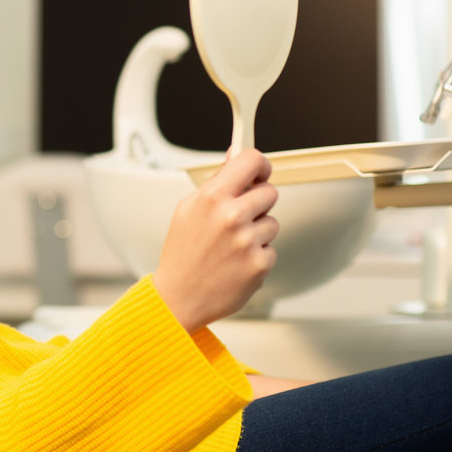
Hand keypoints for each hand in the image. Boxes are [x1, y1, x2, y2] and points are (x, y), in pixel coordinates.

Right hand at [152, 149, 278, 332]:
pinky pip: (271, 248)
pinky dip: (257, 255)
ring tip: (232, 245)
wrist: (179, 296)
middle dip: (257, 202)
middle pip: (270, 192)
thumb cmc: (182, 253)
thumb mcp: (188, 209)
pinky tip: (236, 262)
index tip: (259, 171)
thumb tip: (235, 155)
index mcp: (212, 197)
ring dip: (257, 231)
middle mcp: (232, 216)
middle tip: (239, 216)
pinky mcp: (259, 264)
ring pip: (271, 223)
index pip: (251, 160)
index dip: (260, 164)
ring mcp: (247, 241)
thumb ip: (216, 182)